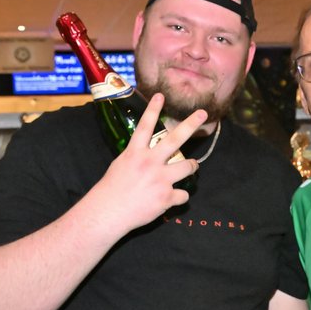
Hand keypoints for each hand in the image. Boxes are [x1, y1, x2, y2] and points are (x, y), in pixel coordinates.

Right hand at [89, 93, 206, 235]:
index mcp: (135, 153)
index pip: (146, 126)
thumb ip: (136, 157)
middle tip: (203, 114)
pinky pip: (183, 195)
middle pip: (175, 139)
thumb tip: (146, 154)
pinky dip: (179, 197)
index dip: (153, 109)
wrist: (108, 213)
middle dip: (191, 124)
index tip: (161, 96)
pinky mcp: (166, 196)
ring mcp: (160, 179)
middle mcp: (150, 162)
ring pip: (187, 167)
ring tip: (193, 166)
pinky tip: (171, 199)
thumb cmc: (110, 190)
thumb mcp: (120, 165)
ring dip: (192, 166)